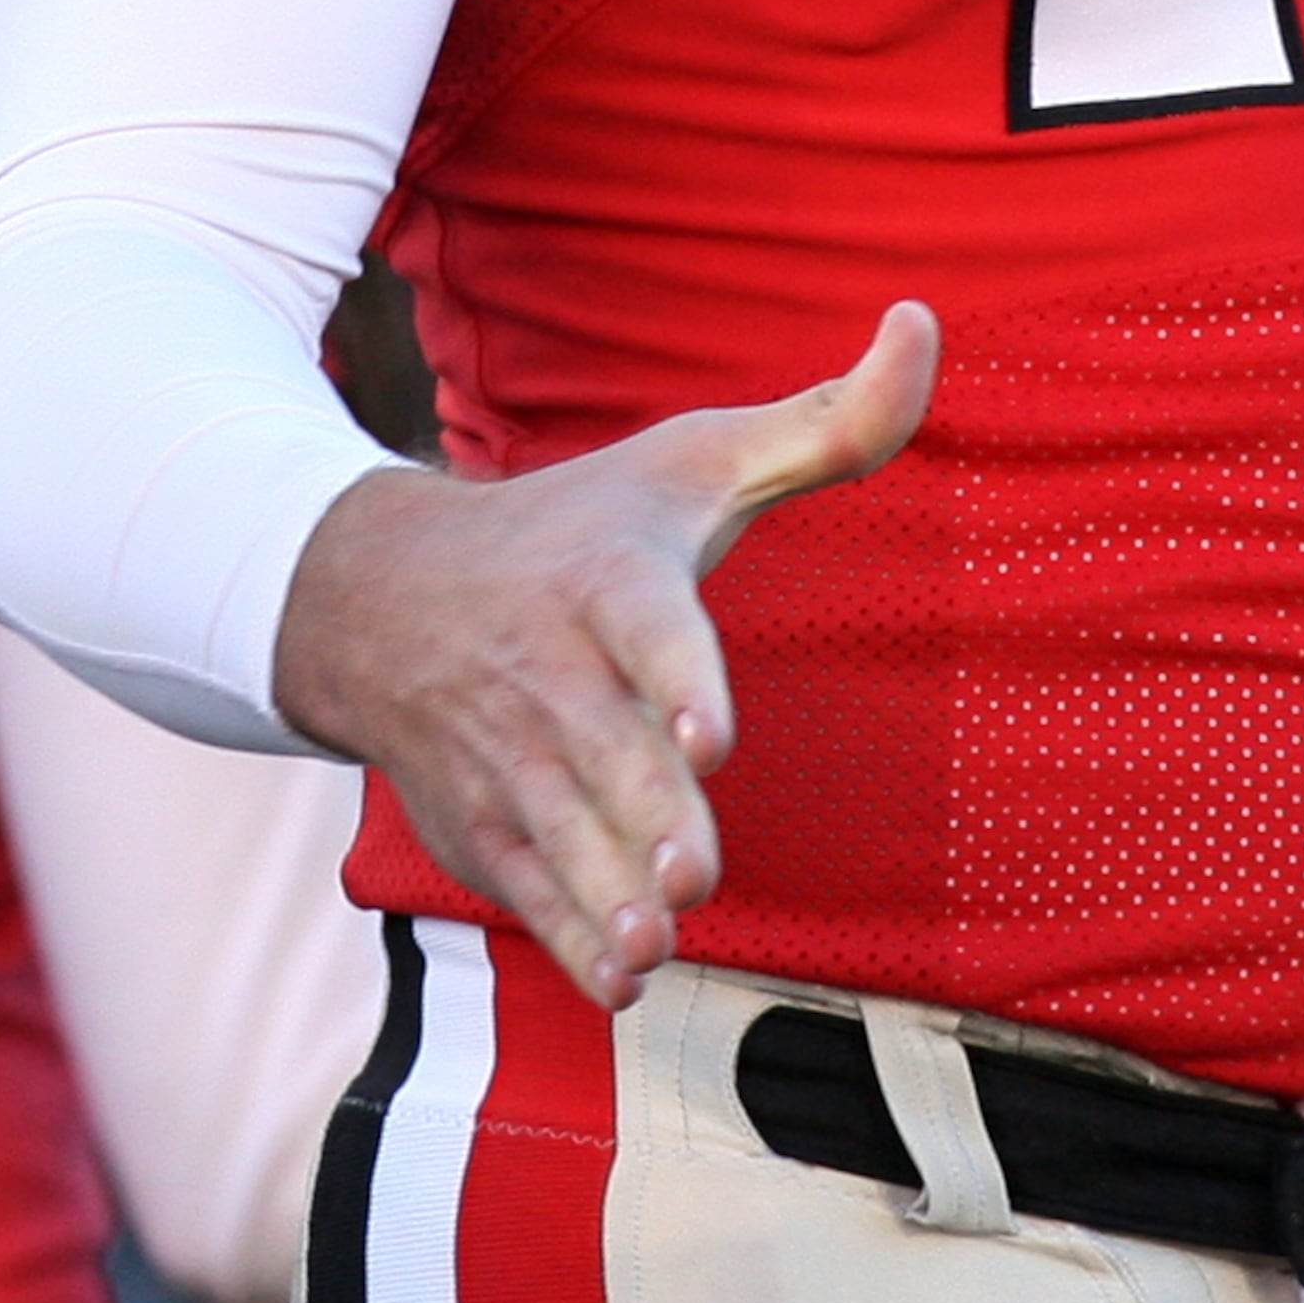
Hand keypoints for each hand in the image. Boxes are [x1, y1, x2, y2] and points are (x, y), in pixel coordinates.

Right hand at [271, 303, 938, 1011]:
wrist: (380, 595)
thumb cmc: (581, 525)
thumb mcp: (698, 456)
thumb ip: (830, 419)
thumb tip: (922, 322)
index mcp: (607, 580)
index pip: (645, 628)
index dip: (676, 682)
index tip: (709, 736)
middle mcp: (546, 673)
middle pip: (602, 753)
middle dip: (644, 816)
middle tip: (691, 876)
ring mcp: (504, 757)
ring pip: (557, 832)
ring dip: (603, 894)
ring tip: (657, 941)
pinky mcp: (478, 824)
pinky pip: (523, 885)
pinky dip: (564, 937)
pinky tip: (621, 980)